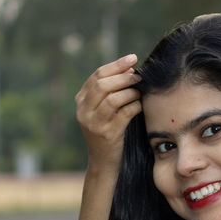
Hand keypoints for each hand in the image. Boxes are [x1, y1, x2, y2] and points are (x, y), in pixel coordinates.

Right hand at [74, 54, 141, 168]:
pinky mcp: (107, 135)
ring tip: (139, 92)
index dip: (116, 65)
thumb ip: (111, 90)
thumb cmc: (108, 130)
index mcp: (81, 101)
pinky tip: (139, 105)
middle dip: (124, 77)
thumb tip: (130, 68)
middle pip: (103, 85)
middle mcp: (84, 111)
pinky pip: (124, 114)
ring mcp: (94, 124)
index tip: (133, 58)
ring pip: (113, 99)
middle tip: (139, 76)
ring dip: (130, 92)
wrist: (103, 161)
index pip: (97, 76)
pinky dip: (135, 106)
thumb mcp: (102, 109)